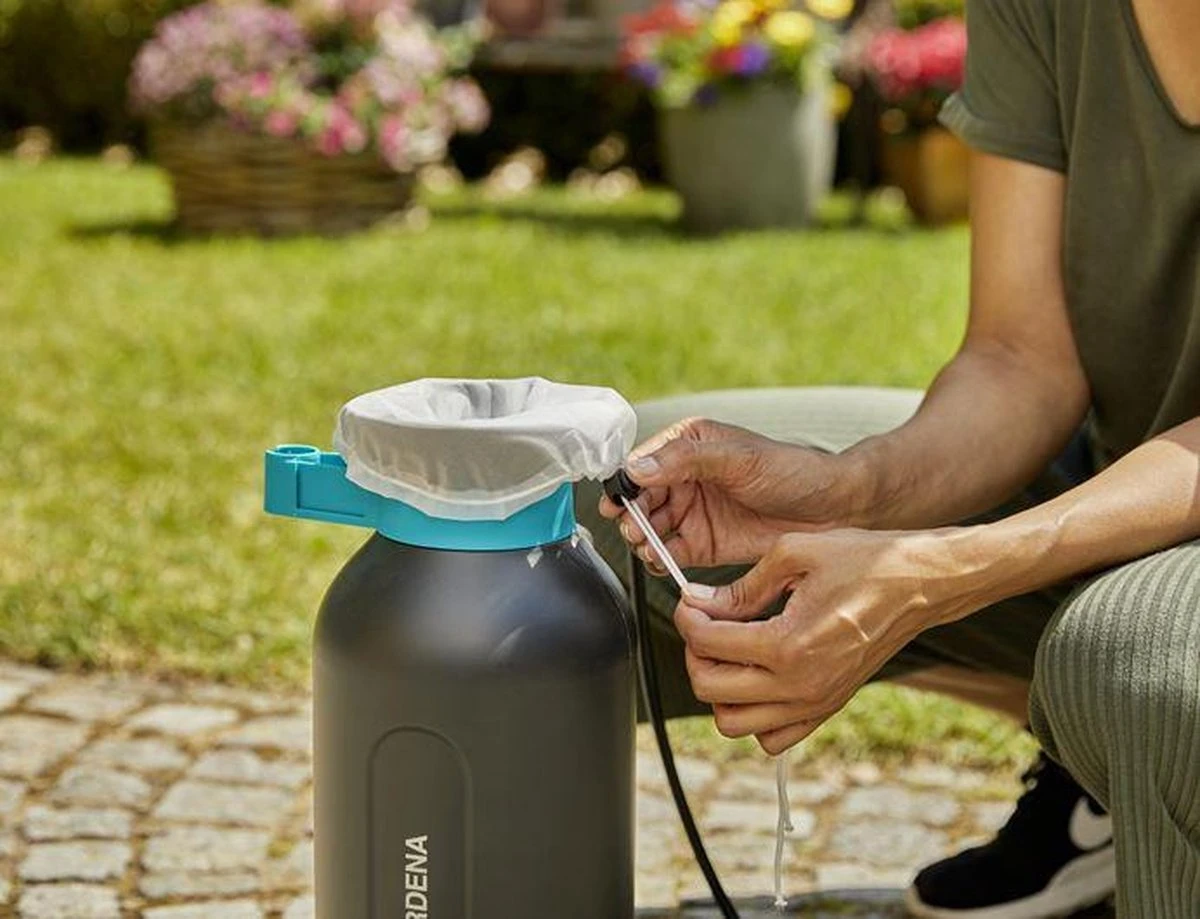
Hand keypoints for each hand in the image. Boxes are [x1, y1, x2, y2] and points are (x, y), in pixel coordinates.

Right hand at [598, 418, 850, 570]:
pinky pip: (668, 553)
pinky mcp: (702, 544)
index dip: (625, 482)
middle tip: (636, 528)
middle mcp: (684, 478)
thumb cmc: (791, 472)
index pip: (642, 462)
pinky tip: (662, 560)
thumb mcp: (737, 458)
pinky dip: (659, 559)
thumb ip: (685, 460)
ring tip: (649, 545)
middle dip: (632, 515)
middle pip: (640, 498)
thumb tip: (638, 467)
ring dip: (643, 538)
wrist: (831, 511)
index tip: (617, 501)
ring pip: (649, 527)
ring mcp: (692, 512)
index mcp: (688, 445)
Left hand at [674, 528, 981, 753]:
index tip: (691, 600)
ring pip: (733, 723)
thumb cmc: (864, 560)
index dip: (687, 617)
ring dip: (718, 689)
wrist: (921, 584)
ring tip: (728, 652)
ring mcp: (814, 702)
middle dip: (694, 652)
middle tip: (706, 623)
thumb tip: (699, 602)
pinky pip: (772, 738)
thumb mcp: (793, 553)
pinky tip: (757, 676)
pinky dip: (753, 715)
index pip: (706, 643)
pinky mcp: (827, 708)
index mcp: (788, 644)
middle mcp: (799, 684)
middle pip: (709, 688)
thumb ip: (741, 586)